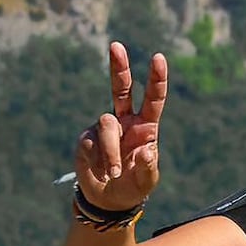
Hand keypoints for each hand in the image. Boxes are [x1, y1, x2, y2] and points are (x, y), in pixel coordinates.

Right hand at [72, 39, 167, 221]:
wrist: (108, 199)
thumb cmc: (133, 186)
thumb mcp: (146, 181)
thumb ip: (148, 167)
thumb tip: (147, 150)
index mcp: (146, 126)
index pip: (153, 98)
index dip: (156, 78)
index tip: (158, 57)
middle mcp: (125, 121)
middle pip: (121, 88)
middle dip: (119, 66)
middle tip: (116, 45)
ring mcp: (104, 128)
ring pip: (106, 124)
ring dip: (111, 150)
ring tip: (114, 172)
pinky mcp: (86, 138)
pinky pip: (92, 142)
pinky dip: (99, 159)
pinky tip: (102, 172)